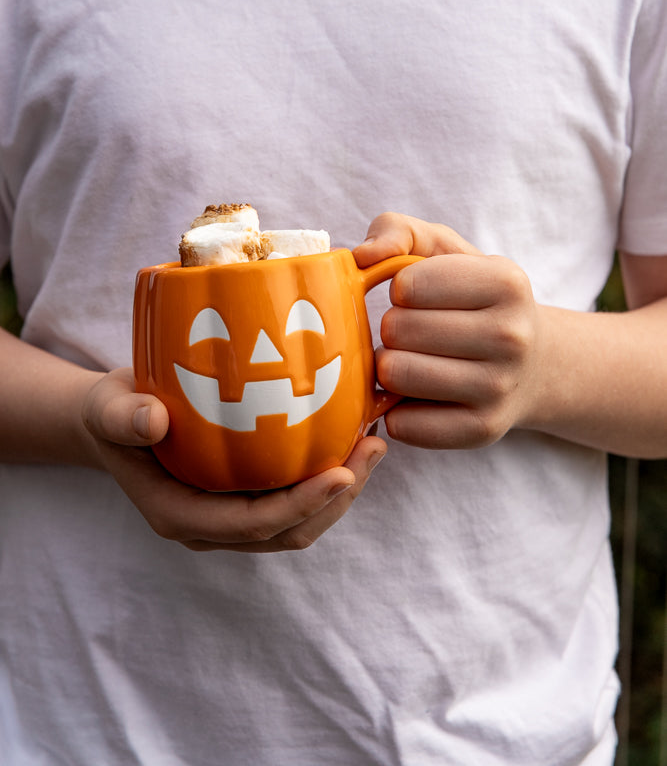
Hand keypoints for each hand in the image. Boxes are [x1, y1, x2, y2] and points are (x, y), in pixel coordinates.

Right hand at [81, 368, 384, 551]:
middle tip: (374, 447)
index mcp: (180, 517)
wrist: (117, 421)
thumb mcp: (108, 409)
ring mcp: (232, 517)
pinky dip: (329, 476)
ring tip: (374, 442)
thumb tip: (153, 420)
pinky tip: (350, 436)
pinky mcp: (248, 498)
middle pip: (289, 531)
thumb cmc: (114, 412)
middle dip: (338, 498)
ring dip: (342, 490)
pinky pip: (297, 499)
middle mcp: (212, 528)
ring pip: (300, 522)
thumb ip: (124, 416)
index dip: (301, 505)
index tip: (342, 472)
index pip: (252, 524)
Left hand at [354, 212, 541, 449]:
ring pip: (397, 375)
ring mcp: (499, 388)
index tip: (417, 295)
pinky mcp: (482, 430)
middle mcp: (512, 336)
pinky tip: (415, 396)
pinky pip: (404, 424)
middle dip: (393, 328)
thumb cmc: (471, 297)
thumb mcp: (443, 249)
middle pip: (398, 330)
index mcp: (506, 282)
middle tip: (412, 332)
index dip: (400, 288)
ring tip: (410, 360)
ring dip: (389, 367)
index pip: (407, 284)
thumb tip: (362, 256)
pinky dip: (396, 410)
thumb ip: (398, 231)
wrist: (533, 362)